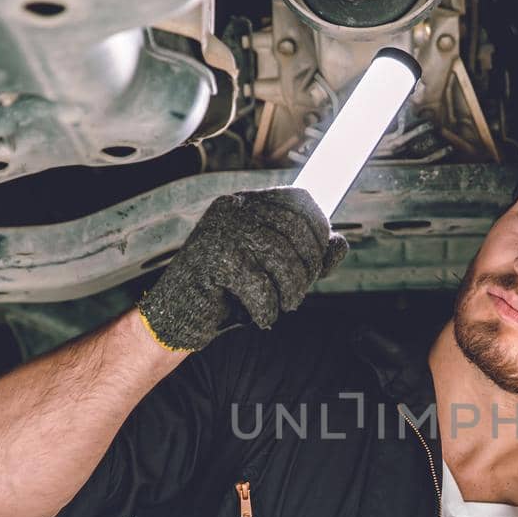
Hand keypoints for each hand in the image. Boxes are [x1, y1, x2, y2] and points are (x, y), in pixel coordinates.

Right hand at [137, 186, 347, 351]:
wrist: (177, 316)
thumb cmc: (229, 293)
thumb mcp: (274, 271)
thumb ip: (308, 256)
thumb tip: (340, 243)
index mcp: (247, 203)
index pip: (299, 198)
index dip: (319, 229)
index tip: (318, 261)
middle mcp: (233, 209)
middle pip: (295, 227)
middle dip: (309, 266)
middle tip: (299, 293)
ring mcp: (220, 232)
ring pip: (281, 256)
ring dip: (292, 291)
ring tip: (284, 306)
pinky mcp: (211, 261)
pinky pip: (259, 284)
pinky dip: (268, 309)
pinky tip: (262, 317)